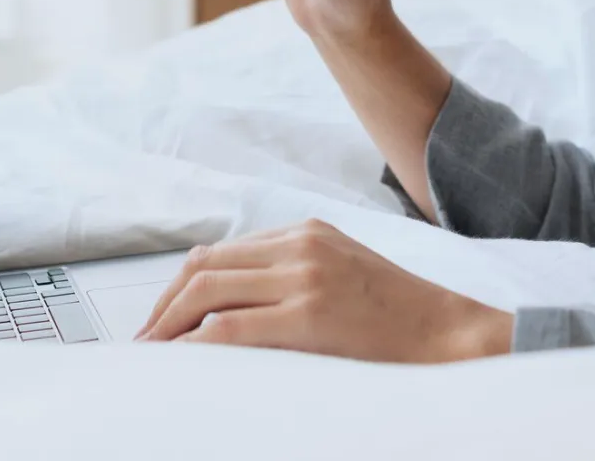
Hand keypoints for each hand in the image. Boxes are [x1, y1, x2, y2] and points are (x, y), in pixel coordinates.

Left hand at [134, 219, 513, 362]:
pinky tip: (180, 362)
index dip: (181, 285)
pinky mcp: (310, 315)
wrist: (450, 334)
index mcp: (307, 232)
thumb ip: (296, 272)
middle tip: (144, 342)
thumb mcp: (344, 271)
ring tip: (152, 356)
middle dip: (164, 305)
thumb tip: (235, 299)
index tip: (162, 317)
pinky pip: (231, 327)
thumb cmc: (401, 314)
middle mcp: (300, 245)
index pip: (222, 252)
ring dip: (169, 325)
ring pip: (209, 291)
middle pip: (205, 266)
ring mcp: (304, 277)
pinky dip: (195, 344)